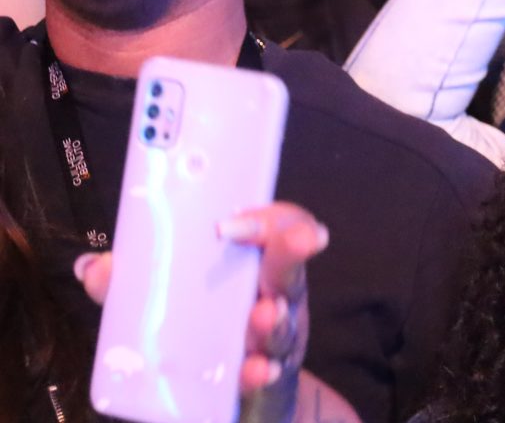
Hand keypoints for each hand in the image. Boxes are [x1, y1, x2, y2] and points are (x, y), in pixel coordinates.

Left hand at [75, 202, 329, 417]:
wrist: (231, 396)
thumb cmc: (209, 333)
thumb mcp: (176, 303)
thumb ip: (135, 286)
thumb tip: (92, 267)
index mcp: (255, 267)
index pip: (278, 227)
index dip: (269, 218)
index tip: (237, 221)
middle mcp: (275, 296)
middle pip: (289, 266)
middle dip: (292, 251)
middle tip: (302, 240)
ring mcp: (277, 338)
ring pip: (283, 323)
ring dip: (276, 319)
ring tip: (267, 314)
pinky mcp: (267, 379)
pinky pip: (269, 375)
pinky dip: (262, 373)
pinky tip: (257, 371)